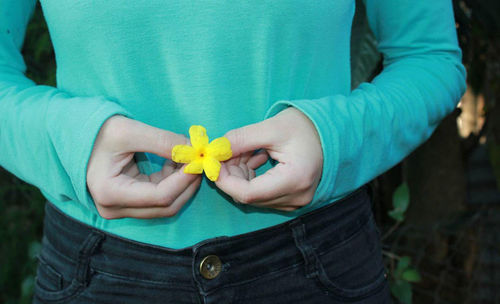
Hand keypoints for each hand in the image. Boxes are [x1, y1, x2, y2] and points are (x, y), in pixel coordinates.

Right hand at [86, 116, 200, 218]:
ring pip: (164, 206)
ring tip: (187, 158)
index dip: (184, 179)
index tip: (198, 160)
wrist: (76, 137)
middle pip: (166, 206)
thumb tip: (194, 150)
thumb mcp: (129, 130)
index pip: (161, 196)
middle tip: (199, 161)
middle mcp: (114, 208)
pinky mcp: (127, 204)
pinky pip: (157, 199)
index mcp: (110, 193)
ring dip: (181, 184)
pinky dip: (171, 183)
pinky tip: (175, 163)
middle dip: (187, 184)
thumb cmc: (97, 131)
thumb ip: (162, 141)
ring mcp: (120, 209)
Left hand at [216, 107, 322, 210]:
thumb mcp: (272, 127)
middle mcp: (296, 197)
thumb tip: (216, 150)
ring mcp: (295, 201)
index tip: (212, 162)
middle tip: (226, 151)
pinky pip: (263, 193)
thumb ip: (242, 139)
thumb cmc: (306, 126)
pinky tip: (254, 157)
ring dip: (241, 174)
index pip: (248, 193)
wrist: (330, 131)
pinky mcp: (292, 198)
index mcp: (294, 180)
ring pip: (254, 195)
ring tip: (244, 150)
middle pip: (249, 195)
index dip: (225, 180)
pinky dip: (252, 177)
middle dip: (231, 174)